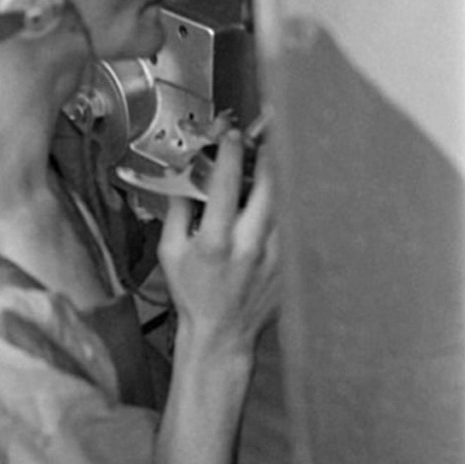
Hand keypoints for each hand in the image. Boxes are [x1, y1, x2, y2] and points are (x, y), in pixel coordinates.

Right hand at [158, 131, 279, 354]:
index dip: (230, 151)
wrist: (222, 332)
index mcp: (216, 241)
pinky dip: (287, 201)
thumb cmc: (194, 294)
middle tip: (266, 131)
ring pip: (287, 197)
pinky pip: (293, 220)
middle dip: (268, 151)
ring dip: (280, 172)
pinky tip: (279, 193)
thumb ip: (178, 211)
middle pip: (269, 182)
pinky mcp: (291, 262)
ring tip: (274, 156)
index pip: (226, 183)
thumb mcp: (171, 252)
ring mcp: (276, 254)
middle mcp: (250, 245)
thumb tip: (184, 175)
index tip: (231, 134)